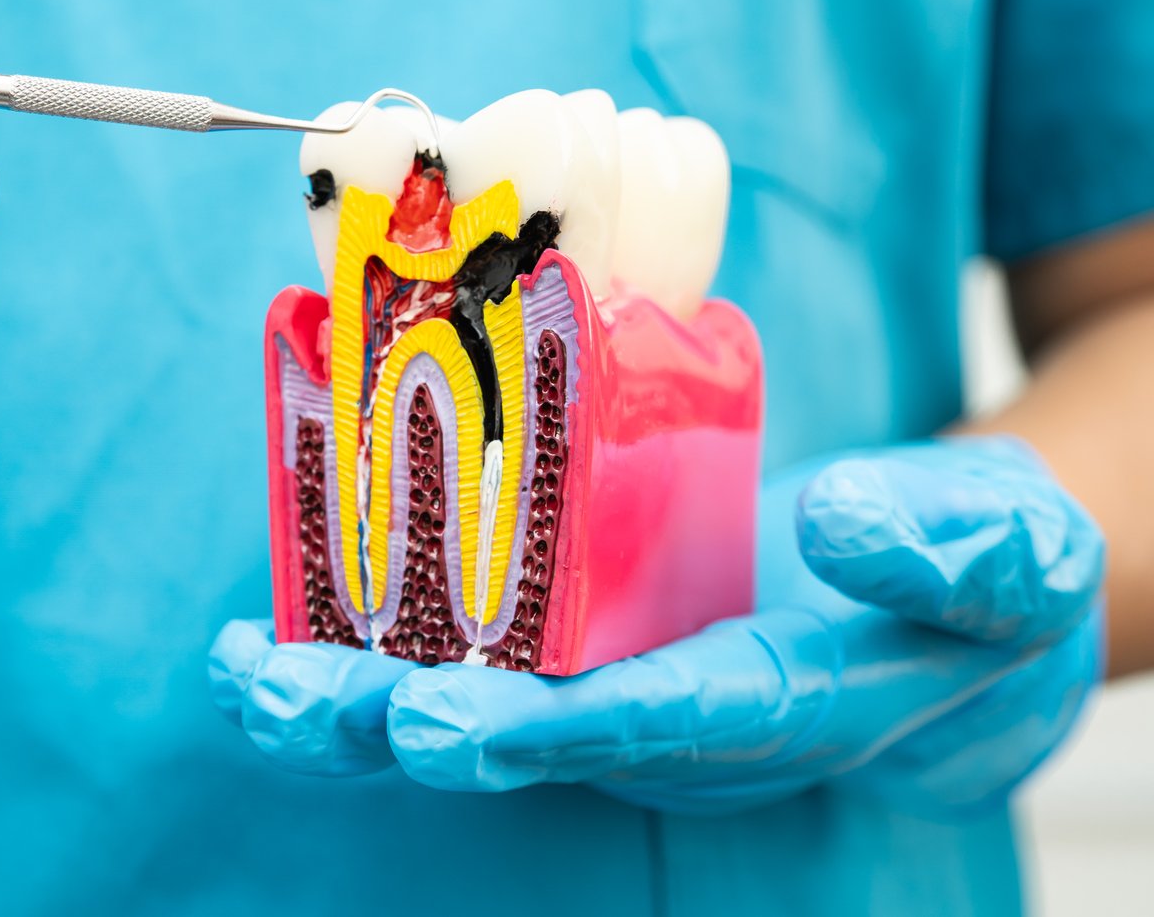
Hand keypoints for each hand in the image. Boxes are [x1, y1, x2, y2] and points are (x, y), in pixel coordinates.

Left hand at [210, 436, 1103, 816]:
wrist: (936, 601)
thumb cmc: (978, 581)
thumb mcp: (1010, 553)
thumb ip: (953, 549)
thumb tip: (840, 523)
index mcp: (779, 705)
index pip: (666, 726)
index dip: (560, 730)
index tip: (457, 723)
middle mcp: (670, 716)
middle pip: (534, 740)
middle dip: (420, 730)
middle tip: (314, 708)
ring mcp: (608, 683)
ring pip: (470, 712)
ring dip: (352, 705)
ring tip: (252, 682)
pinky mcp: (569, 639)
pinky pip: (453, 655)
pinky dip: (355, 645)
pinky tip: (264, 639)